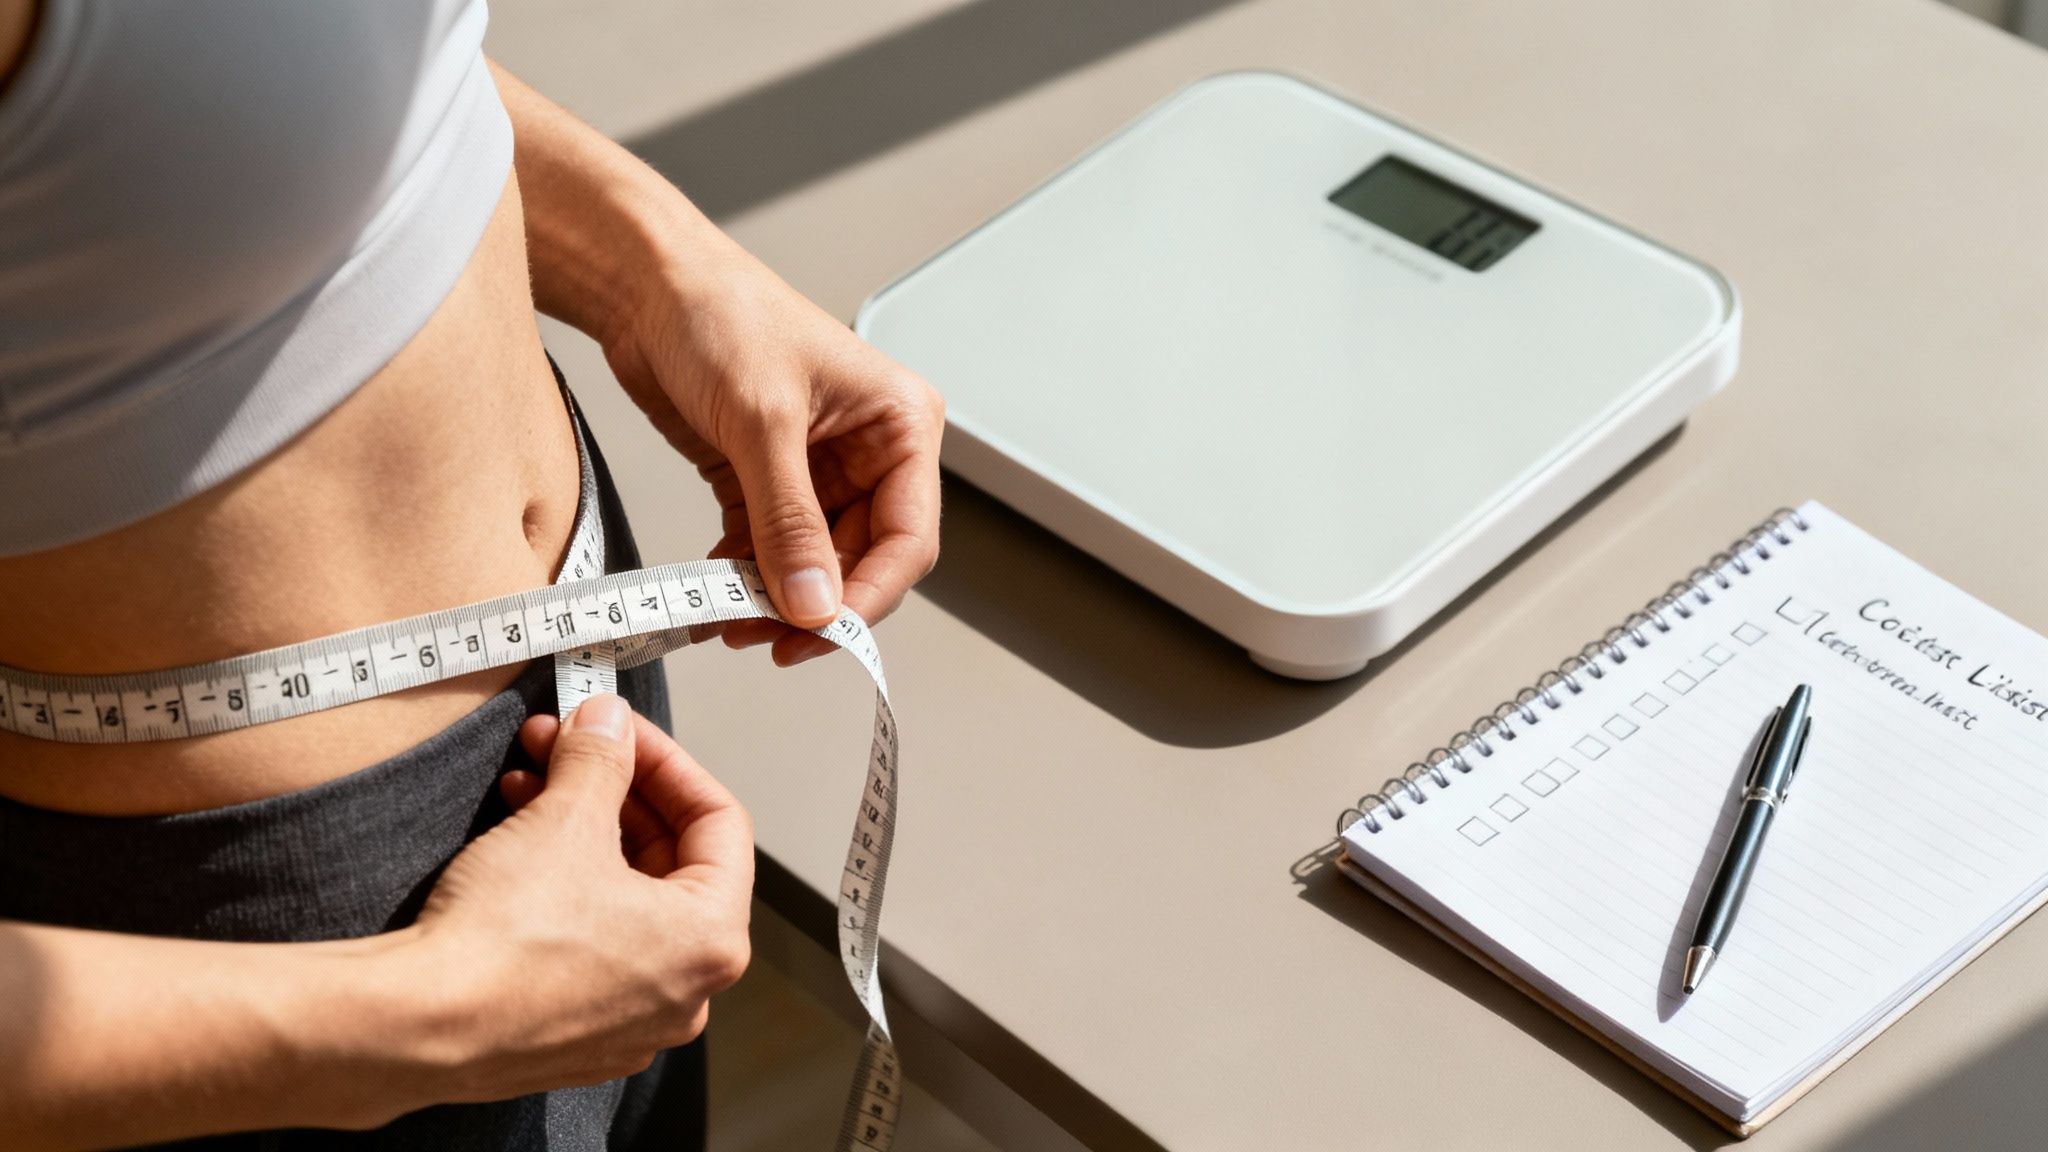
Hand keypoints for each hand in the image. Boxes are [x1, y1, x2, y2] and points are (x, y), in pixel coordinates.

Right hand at [399, 695, 752, 1101]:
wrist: (417, 1030)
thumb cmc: (504, 940)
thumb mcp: (563, 820)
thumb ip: (601, 759)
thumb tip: (608, 722)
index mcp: (712, 939)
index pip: (718, 821)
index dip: (664, 760)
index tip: (618, 729)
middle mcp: (687, 990)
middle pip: (670, 859)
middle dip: (611, 791)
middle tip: (563, 744)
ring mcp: (633, 1020)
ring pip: (624, 898)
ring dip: (580, 830)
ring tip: (526, 782)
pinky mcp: (578, 1035)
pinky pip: (591, 942)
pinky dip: (564, 886)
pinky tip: (518, 843)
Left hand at [601, 227, 943, 663]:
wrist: (644, 283)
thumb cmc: (721, 312)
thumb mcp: (763, 421)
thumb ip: (789, 521)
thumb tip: (813, 604)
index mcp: (900, 424)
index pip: (908, 537)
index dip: (869, 595)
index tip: (822, 633)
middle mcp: (869, 452)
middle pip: (861, 560)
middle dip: (814, 604)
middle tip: (767, 639)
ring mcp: (817, 470)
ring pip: (811, 564)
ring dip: (772, 599)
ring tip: (729, 622)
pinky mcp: (764, 480)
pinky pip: (766, 549)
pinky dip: (741, 578)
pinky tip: (712, 597)